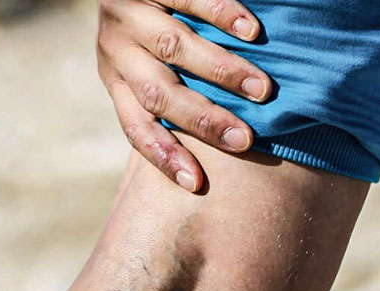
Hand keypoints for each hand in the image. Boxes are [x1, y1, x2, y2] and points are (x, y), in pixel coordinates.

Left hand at [97, 0, 272, 191]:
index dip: (164, 155)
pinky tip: (252, 32)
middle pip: (158, 93)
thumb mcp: (145, 67)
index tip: (196, 183)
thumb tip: (226, 144)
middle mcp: (117, 49)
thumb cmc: (152, 30)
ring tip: (262, 90)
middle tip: (245, 140)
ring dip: (223, 72)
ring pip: (174, 47)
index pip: (136, 127)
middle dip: (204, 120)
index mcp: (118, 80)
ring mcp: (131, 12)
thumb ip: (172, 97)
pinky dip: (222, 15)